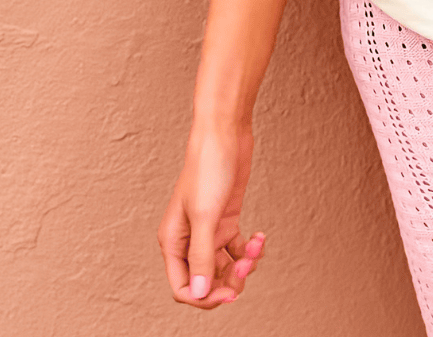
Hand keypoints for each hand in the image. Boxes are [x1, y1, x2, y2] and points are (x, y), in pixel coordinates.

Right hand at [157, 120, 266, 308]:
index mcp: (173, 242)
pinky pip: (238, 250)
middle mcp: (189, 240)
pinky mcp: (227, 220)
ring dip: (243, 265)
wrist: (225, 135)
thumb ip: (202, 257)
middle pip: (207, 282)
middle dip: (229, 281)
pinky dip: (250, 250)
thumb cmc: (207, 169)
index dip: (205, 297)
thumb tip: (201, 293)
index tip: (229, 293)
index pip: (184, 288)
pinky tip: (259, 238)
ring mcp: (209, 231)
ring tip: (255, 248)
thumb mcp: (204, 216)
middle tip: (246, 266)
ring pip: (224, 268)